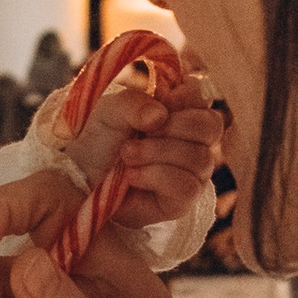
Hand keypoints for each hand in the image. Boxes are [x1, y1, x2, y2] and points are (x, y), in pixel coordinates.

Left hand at [46, 61, 224, 233]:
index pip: (202, 96)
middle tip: (141, 133)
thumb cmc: (101, 142)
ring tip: (127, 155)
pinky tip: (132, 176)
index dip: (182, 97)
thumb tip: (160, 116)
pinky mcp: (184, 200)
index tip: (157, 103)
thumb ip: (133, 103)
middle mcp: (193, 141)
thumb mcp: (109, 112)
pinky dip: (156, 176)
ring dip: (157, 152)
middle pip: (211, 125)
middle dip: (173, 126)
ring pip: (200, 157)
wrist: (86, 183)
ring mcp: (192, 172)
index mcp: (180, 112)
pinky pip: (188, 186)